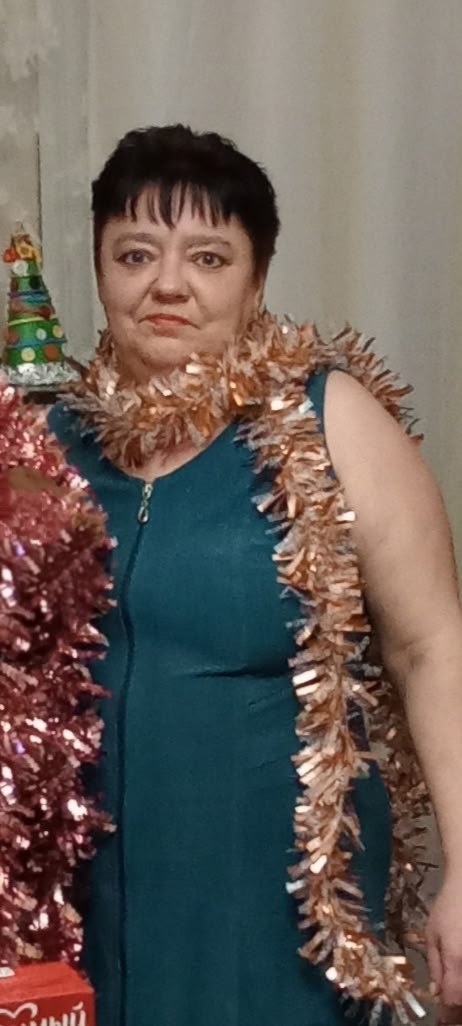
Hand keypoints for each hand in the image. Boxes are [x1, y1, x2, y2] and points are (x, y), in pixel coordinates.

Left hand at [427, 871, 461, 1021]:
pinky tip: (461, 977)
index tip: (443, 1020)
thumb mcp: (432, 934)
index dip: (448, 1015)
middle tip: (451, 1012)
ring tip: (457, 989)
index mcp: (456, 959)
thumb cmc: (449, 906)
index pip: (453, 1001)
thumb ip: (435, 966)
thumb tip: (437, 993)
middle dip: (458, 1008)